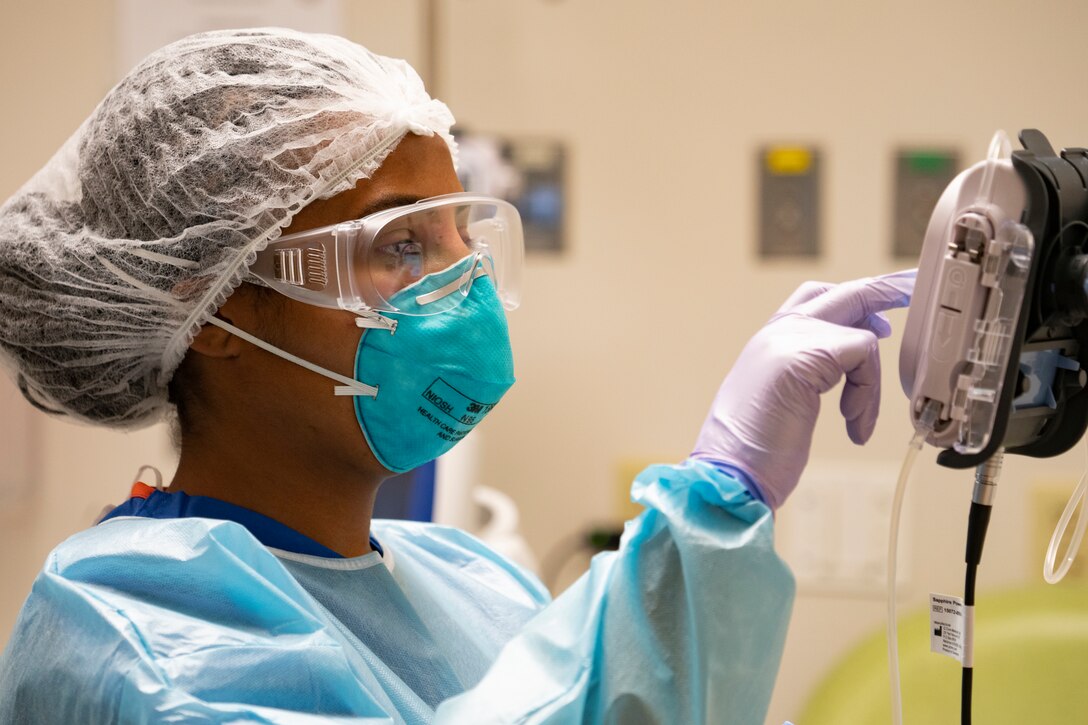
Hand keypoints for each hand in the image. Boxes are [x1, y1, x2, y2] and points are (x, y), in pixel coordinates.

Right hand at [691, 270, 915, 509]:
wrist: (730, 474)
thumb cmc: (754, 452)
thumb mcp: (784, 401)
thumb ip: (811, 373)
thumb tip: (853, 358)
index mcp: (769, 343)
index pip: (814, 300)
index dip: (852, 298)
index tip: (885, 308)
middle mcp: (777, 332)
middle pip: (842, 292)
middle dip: (886, 291)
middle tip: (914, 293)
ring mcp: (789, 338)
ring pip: (861, 330)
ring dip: (871, 380)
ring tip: (857, 418)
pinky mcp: (807, 353)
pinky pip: (864, 352)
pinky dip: (868, 392)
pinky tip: (851, 423)